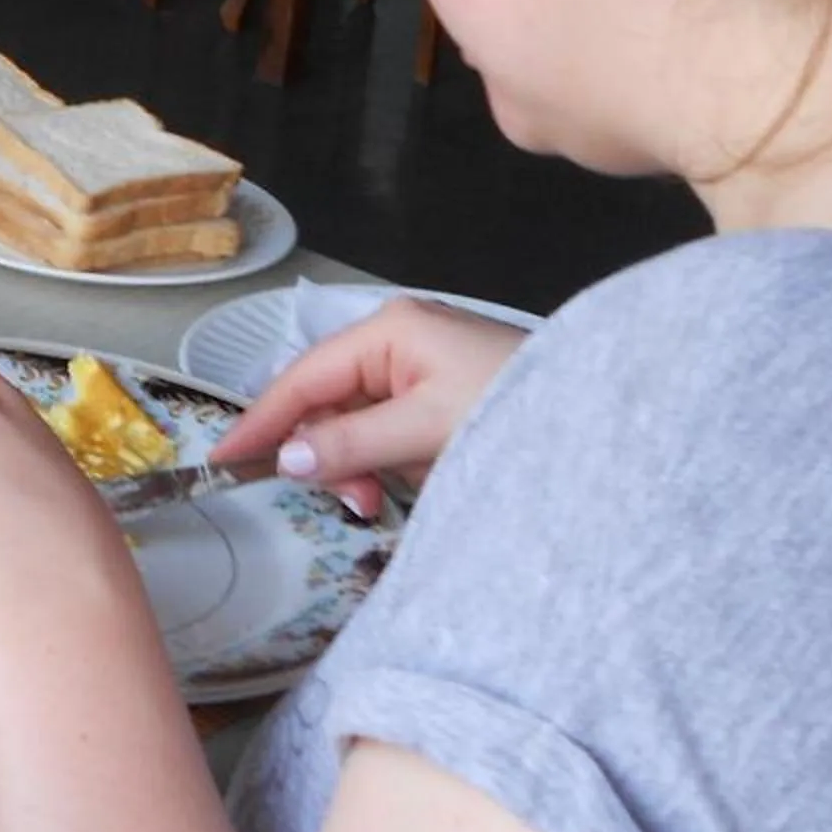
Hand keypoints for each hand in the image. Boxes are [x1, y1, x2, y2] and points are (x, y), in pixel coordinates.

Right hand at [210, 298, 531, 518]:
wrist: (608, 424)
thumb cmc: (517, 411)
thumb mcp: (428, 430)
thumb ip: (351, 443)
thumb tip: (284, 459)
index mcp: (390, 331)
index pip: (304, 377)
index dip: (261, 420)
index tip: (223, 461)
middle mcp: (399, 341)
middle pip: (328, 399)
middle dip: (325, 452)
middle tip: (350, 500)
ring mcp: (423, 368)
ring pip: (357, 421)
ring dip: (359, 464)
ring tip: (383, 499)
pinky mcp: (444, 396)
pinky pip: (391, 430)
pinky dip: (388, 462)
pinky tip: (412, 482)